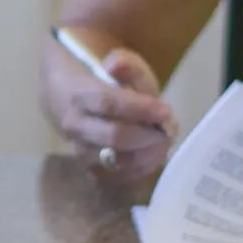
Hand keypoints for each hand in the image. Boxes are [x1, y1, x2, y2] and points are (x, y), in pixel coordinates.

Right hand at [55, 47, 178, 182]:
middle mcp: (75, 127)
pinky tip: (154, 152)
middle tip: (167, 129)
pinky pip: (123, 177)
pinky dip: (144, 166)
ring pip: (121, 161)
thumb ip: (125, 64)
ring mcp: (81, 152)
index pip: (108, 104)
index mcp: (78, 95)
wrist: (77, 105)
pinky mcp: (92, 171)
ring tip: (163, 140)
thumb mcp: (120, 66)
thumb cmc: (106, 83)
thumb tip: (116, 67)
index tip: (165, 110)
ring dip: (150, 152)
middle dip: (148, 134)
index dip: (140, 108)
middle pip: (115, 136)